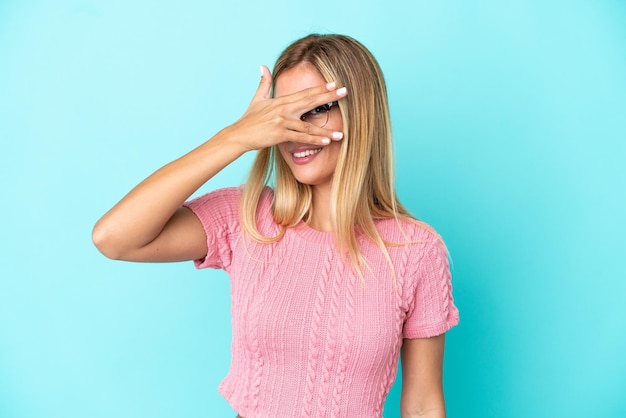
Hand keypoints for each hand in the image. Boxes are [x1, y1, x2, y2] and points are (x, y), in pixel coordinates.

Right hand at [226, 65, 346, 151]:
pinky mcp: (279, 134)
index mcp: (281, 101)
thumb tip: (262, 66)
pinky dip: (314, 140)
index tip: (335, 84)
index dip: (321, 88)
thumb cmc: (248, 119)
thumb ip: (264, 83)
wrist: (238, 135)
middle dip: (329, 97)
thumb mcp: (257, 99)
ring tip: (341, 134)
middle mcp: (283, 109)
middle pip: (310, 101)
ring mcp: (282, 121)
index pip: (305, 93)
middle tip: (345, 92)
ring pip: (308, 126)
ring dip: (326, 130)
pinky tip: (326, 142)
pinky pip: (301, 138)